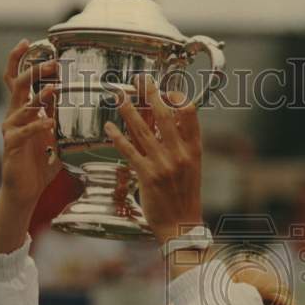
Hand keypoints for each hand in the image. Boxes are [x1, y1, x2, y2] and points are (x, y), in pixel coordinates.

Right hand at [0, 40, 61, 212]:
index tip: (30, 43)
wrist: (24, 192)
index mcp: (22, 111)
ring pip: (21, 106)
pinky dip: (38, 126)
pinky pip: (24, 132)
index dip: (19, 60)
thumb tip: (76, 106)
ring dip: (38, 97)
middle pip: (18, 85)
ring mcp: (11, 129)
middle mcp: (13, 116)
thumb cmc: (37, 166)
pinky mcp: (12, 145)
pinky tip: (50, 124)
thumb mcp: (54, 140)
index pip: (16, 79)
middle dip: (34, 71)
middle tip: (52, 64)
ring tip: (53, 90)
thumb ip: (60, 122)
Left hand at [104, 74, 202, 245]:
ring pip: (144, 131)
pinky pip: (130, 151)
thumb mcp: (193, 168)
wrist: (181, 224)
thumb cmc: (185, 197)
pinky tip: (109, 128)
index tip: (166, 89)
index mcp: (194, 150)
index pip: (190, 114)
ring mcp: (163, 165)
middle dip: (152, 95)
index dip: (178, 97)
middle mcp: (180, 154)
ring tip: (120, 97)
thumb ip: (182, 146)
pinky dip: (118, 138)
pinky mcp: (147, 176)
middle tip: (141, 80)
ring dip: (130, 111)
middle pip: (165, 116)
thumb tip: (167, 125)